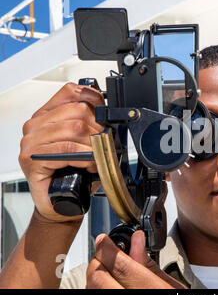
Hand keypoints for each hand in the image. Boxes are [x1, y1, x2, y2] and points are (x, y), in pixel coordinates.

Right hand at [19, 83, 104, 222]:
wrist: (59, 202)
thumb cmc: (72, 173)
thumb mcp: (83, 143)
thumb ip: (89, 124)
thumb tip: (109, 115)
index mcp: (47, 115)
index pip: (71, 92)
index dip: (94, 99)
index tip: (106, 113)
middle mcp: (36, 125)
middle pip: (78, 111)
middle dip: (98, 128)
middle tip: (104, 144)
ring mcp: (31, 141)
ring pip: (74, 128)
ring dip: (93, 145)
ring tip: (97, 158)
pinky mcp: (32, 159)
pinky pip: (66, 149)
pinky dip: (84, 156)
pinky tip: (89, 164)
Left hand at [86, 230, 187, 288]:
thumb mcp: (171, 289)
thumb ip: (150, 266)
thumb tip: (137, 241)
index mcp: (152, 293)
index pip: (119, 265)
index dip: (107, 248)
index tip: (104, 241)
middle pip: (98, 278)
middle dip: (98, 262)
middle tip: (105, 255)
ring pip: (92, 290)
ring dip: (96, 278)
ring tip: (110, 274)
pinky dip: (98, 291)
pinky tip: (110, 287)